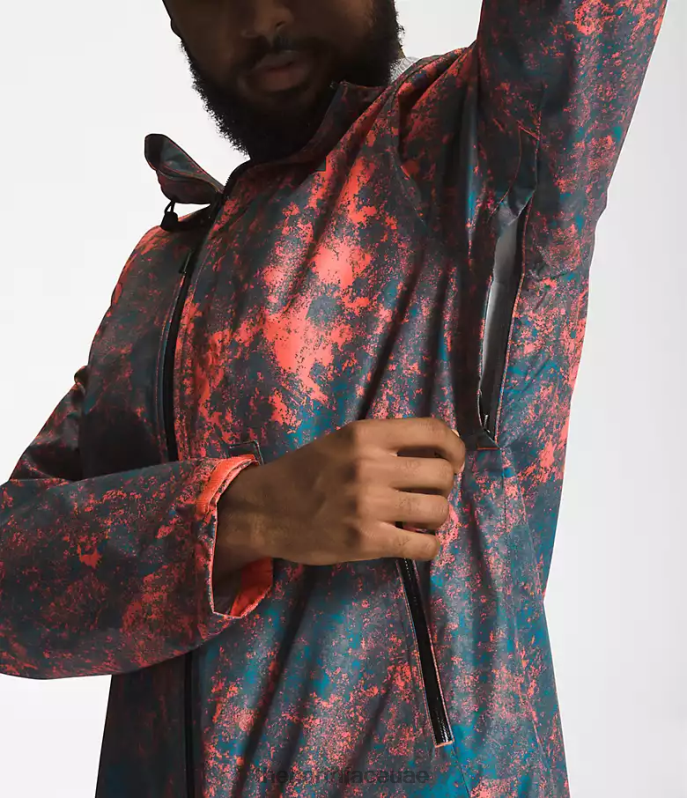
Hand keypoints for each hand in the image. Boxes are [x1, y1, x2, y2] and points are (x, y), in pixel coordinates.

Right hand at [214, 417, 465, 579]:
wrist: (263, 511)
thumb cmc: (304, 473)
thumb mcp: (341, 441)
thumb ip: (382, 442)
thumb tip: (434, 452)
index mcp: (365, 435)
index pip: (433, 431)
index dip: (455, 447)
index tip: (454, 461)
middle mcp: (370, 466)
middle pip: (442, 473)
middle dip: (445, 486)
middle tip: (430, 494)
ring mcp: (369, 504)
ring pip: (439, 510)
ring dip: (437, 517)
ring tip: (422, 519)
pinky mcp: (367, 540)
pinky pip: (424, 545)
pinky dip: (430, 547)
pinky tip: (418, 543)